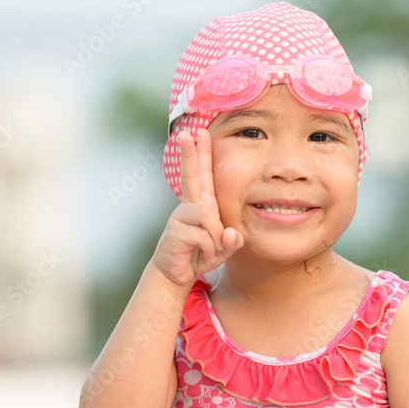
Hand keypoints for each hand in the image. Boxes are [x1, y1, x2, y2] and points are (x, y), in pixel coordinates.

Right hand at [152, 128, 243, 287]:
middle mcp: (190, 207)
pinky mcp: (176, 232)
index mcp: (202, 205)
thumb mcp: (224, 248)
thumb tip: (230, 234)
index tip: (198, 133)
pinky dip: (209, 248)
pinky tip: (201, 255)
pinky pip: (204, 235)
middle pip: (191, 176)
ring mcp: (181, 218)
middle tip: (185, 132)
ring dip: (215, 238)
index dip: (201, 154)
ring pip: (209, 217)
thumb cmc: (201, 256)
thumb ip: (233, 241)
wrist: (178, 275)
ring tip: (209, 250)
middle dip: (190, 154)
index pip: (203, 175)